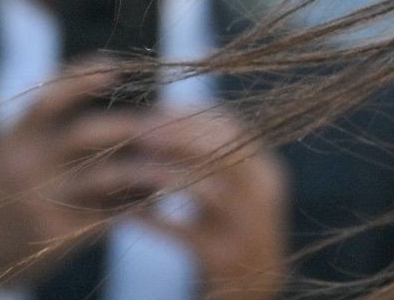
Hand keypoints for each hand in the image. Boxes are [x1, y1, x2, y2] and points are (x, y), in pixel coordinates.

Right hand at [0, 60, 171, 285]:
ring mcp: (42, 199)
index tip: (117, 66)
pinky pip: (110, 213)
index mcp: (18, 136)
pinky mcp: (58, 233)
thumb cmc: (14, 182)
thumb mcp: (18, 146)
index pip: (48, 98)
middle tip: (171, 123)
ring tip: (179, 161)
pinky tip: (164, 194)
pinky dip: (141, 201)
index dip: (82, 78)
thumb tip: (121, 80)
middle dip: (133, 126)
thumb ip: (55, 123)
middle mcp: (28, 164)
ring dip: (149, 168)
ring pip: (106, 176)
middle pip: (86, 134)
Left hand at [129, 106, 288, 299]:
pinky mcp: (224, 258)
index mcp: (267, 173)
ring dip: (164, 177)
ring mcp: (247, 228)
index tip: (155, 111)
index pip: (233, 129)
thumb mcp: (239, 191)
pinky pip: (184, 233)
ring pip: (206, 190)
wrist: (253, 290)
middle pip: (223, 152)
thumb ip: (215, 157)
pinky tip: (126, 216)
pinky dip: (154, 222)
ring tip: (129, 170)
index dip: (193, 116)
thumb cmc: (234, 232)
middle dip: (178, 139)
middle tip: (137, 132)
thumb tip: (168, 114)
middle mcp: (264, 196)